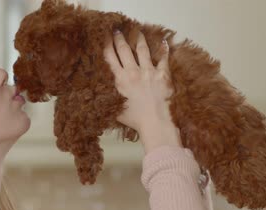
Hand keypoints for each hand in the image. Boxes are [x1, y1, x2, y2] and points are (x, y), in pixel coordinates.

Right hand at [103, 30, 180, 149]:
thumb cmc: (135, 120)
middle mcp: (133, 72)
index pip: (110, 58)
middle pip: (124, 49)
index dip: (107, 45)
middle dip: (119, 38)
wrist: (155, 122)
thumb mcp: (115, 109)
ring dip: (139, 39)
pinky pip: (163, 58)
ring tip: (137, 32)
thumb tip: (102, 95)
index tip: (105, 37)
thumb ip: (110, 98)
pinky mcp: (163, 74)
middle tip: (118, 31)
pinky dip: (163, 49)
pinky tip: (163, 42)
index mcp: (120, 80)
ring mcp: (149, 71)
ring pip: (142, 49)